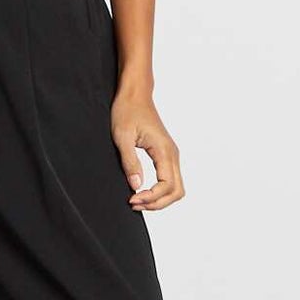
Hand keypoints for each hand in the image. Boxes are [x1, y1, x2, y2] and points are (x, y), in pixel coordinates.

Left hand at [110, 88, 183, 208]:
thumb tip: (136, 186)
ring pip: (176, 188)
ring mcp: (172, 155)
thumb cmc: (127, 111)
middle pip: (177, 192)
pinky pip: (170, 180)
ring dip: (160, 199)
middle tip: (134, 203)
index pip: (166, 185)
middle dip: (157, 203)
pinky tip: (143, 191)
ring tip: (138, 200)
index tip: (132, 199)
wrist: (135, 95)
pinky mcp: (166, 155)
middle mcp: (173, 154)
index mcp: (164, 150)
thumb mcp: (122, 137)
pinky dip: (160, 191)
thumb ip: (130, 162)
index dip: (151, 197)